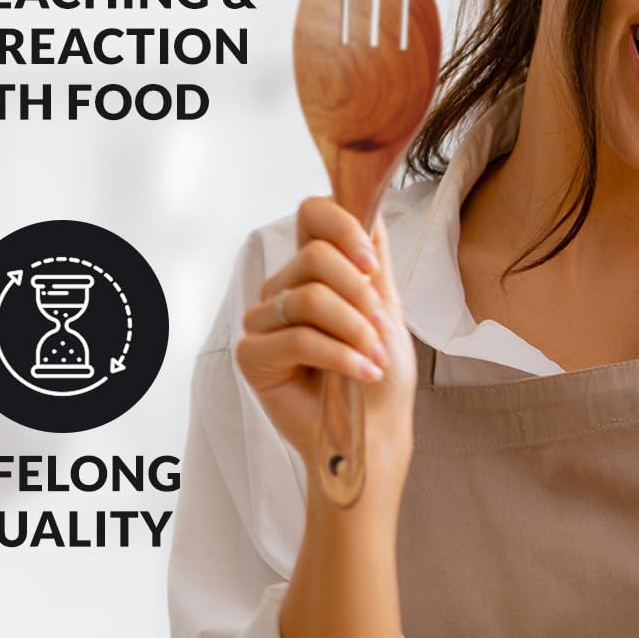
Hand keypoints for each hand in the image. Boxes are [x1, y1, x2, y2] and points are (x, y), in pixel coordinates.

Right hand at [236, 198, 416, 501]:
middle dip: (359, 293)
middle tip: (381, 329)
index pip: (312, 215)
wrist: (375, 430)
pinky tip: (362, 372)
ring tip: (375, 357)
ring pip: (308, 297)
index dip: (343, 228)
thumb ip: (374, 262)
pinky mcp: (252, 356)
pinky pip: (296, 338)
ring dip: (354, 329)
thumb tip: (372, 207)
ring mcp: (263, 321)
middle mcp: (283, 289)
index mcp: (314, 271)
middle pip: (315, 257)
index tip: (372, 264)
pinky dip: (339, 355)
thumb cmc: (381, 375)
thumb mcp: (386, 309)